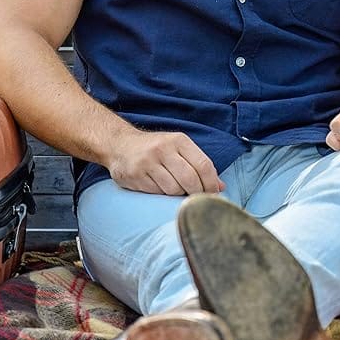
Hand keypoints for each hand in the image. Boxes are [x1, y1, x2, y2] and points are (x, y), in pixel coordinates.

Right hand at [104, 129, 223, 194]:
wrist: (120, 145)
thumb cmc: (156, 149)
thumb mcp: (179, 148)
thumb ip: (199, 164)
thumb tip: (220, 186)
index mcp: (179, 140)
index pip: (203, 165)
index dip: (211, 183)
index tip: (213, 194)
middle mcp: (163, 149)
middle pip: (190, 179)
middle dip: (197, 193)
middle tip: (196, 199)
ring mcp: (147, 162)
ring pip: (173, 189)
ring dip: (178, 195)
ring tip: (177, 191)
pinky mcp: (135, 176)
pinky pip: (157, 193)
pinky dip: (163, 196)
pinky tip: (161, 190)